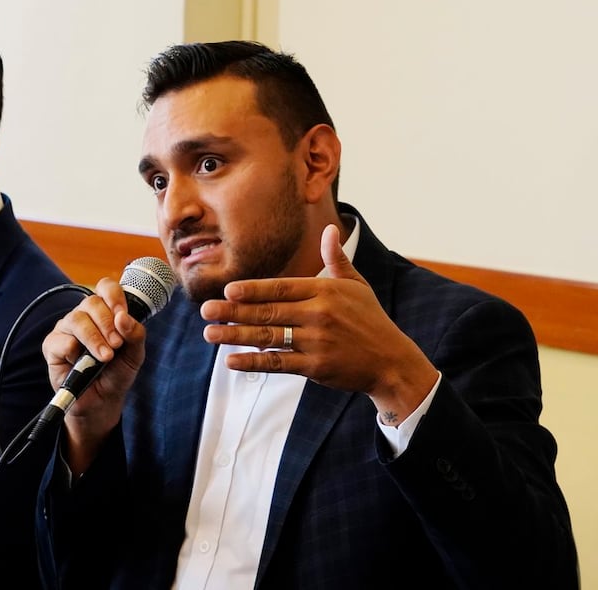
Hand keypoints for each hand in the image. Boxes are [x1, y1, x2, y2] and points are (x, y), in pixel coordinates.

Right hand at [42, 277, 147, 472]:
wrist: (102, 402)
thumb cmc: (117, 373)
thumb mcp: (135, 355)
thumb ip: (135, 334)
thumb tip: (124, 318)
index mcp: (105, 312)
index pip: (106, 288)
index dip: (114, 296)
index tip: (122, 314)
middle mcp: (84, 316)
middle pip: (91, 302)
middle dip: (107, 323)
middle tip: (117, 344)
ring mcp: (66, 329)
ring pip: (77, 319)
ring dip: (94, 338)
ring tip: (105, 357)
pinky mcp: (52, 346)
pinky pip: (61, 340)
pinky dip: (73, 350)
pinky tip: (80, 362)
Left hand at [200, 223, 438, 424]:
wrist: (391, 361)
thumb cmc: (371, 320)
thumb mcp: (357, 285)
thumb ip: (336, 259)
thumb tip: (330, 230)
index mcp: (325, 291)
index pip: (282, 288)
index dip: (253, 289)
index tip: (228, 289)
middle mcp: (319, 315)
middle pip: (269, 312)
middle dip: (234, 311)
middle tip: (206, 311)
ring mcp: (317, 342)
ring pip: (269, 337)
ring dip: (236, 335)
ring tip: (210, 334)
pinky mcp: (316, 367)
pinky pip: (279, 364)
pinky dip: (254, 362)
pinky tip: (232, 361)